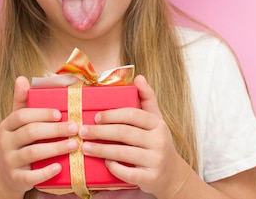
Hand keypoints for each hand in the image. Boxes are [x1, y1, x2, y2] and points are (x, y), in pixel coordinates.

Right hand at [0, 76, 80, 195]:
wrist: (8, 175)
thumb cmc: (19, 142)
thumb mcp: (18, 123)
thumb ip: (22, 102)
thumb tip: (22, 78)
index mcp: (7, 125)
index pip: (22, 115)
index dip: (42, 113)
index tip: (60, 113)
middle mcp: (5, 142)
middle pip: (30, 132)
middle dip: (55, 130)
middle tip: (75, 127)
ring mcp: (10, 161)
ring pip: (32, 153)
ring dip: (56, 148)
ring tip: (74, 145)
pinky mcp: (16, 178)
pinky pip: (31, 176)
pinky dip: (46, 172)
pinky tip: (59, 167)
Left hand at [78, 74, 190, 196]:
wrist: (172, 174)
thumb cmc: (157, 143)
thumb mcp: (156, 120)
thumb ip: (147, 98)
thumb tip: (139, 77)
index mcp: (157, 124)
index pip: (132, 115)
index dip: (112, 115)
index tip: (95, 117)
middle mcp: (159, 141)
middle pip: (124, 133)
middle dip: (100, 132)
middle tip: (82, 131)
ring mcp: (156, 160)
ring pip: (123, 153)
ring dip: (100, 150)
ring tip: (85, 147)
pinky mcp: (151, 178)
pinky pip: (127, 173)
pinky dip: (114, 167)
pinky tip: (104, 163)